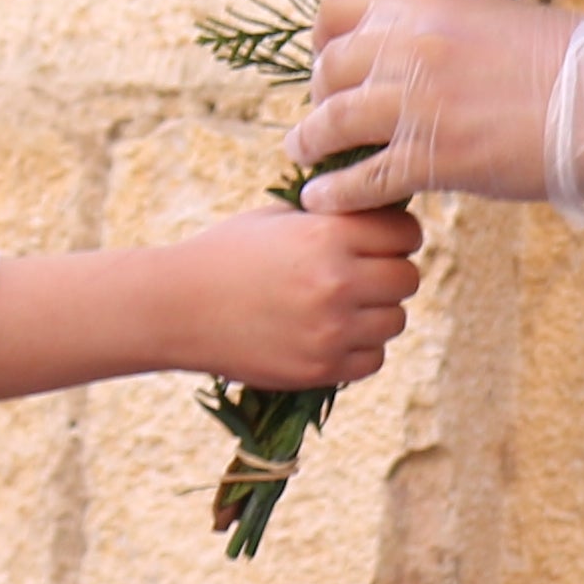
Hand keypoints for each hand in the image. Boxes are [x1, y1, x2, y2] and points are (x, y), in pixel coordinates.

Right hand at [150, 203, 426, 391]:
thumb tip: (388, 216)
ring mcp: (331, 329)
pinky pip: (374, 358)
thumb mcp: (280, 218)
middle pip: (408, 278)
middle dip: (389, 274)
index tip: (381, 240)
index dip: (397, 235)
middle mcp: (337, 281)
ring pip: (396, 320)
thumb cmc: (227, 254)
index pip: (406, 233)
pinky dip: (360, 348)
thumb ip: (335, 219)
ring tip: (342, 306)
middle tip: (363, 275)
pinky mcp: (321, 367)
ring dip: (377, 313)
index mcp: (328, 235)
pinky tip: (331, 334)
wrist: (176, 308)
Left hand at [292, 0, 581, 210]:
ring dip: (311, 140)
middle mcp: (410, 46)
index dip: (325, 36)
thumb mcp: (494, 20)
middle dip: (321, 92)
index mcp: (426, 2)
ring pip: (331, 122)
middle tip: (328, 114)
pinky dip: (334, 192)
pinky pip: (360, 178)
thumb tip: (417, 57)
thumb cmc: (572, 61)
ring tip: (305, 152)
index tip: (333, 59)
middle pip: (329, 67)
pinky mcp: (431, 158)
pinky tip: (321, 198)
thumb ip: (443, 34)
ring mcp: (416, 103)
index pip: (338, 6)